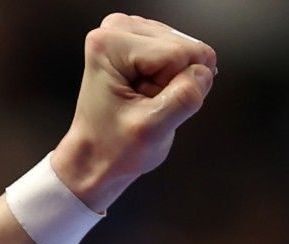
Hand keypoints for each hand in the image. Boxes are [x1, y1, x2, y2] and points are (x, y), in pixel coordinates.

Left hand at [51, 13, 215, 210]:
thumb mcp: (152, 130)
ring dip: (174, 82)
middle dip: (174, 82)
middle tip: (145, 103)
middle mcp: (115, 30)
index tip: (144, 105)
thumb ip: (183, 98)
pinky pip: (185, 56)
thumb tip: (204, 73)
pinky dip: (174, 79)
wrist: (95, 158)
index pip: (179, 54)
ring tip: (145, 100)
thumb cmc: (112, 148)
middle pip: (185, 48)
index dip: (172, 87)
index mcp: (109, 45)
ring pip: (189, 52)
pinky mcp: (144, 42)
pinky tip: (150, 92)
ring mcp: (130, 33)